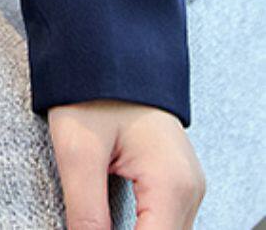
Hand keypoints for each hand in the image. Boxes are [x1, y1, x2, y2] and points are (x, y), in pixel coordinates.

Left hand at [47, 99, 204, 228]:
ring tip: (94, 227)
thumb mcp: (78, 151)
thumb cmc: (94, 93)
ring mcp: (187, 187)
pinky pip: (164, 223)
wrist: (113, 56)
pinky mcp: (174, 184)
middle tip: (85, 229)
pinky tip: (111, 228)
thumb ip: (85, 208)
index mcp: (171, 184)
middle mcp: (189, 190)